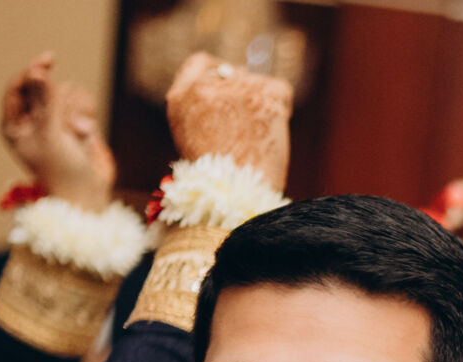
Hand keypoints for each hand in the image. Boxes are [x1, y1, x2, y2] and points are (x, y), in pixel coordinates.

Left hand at [0, 52, 115, 209]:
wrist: (88, 193)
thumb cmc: (62, 171)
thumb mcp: (50, 133)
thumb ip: (45, 99)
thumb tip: (37, 71)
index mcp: (14, 124)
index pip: (17, 87)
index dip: (31, 73)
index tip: (47, 62)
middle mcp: (32, 119)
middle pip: (44, 87)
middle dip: (59, 101)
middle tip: (67, 120)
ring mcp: (56, 120)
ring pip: (66, 92)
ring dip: (75, 109)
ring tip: (78, 132)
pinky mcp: (76, 121)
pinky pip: (82, 101)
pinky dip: (87, 113)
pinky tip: (86, 131)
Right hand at [164, 53, 290, 189]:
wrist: (238, 195)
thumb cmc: (219, 183)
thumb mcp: (194, 143)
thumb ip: (206, 114)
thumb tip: (234, 99)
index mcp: (180, 98)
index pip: (200, 65)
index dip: (218, 72)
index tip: (232, 81)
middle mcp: (205, 86)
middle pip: (233, 74)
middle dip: (246, 92)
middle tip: (256, 118)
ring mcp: (235, 86)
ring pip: (258, 86)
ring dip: (264, 108)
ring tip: (259, 143)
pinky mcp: (264, 91)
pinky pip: (280, 92)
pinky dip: (282, 112)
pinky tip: (273, 137)